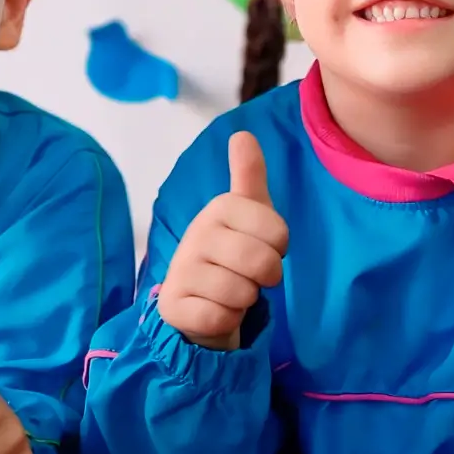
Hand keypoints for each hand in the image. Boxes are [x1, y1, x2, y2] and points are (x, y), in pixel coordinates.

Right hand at [158, 132, 289, 349]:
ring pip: (243, 294)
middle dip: (265, 277)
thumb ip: (248, 175)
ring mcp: (181, 271)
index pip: (279, 234)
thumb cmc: (232, 251)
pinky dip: (227, 320)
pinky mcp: (174, 307)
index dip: (279, 248)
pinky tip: (214, 308)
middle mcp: (195, 234)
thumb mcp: (248, 212)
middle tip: (249, 273)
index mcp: (219, 208)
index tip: (263, 246)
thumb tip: (242, 133)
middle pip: (263, 263)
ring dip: (245, 299)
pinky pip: (221, 319)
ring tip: (230, 289)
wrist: (197, 298)